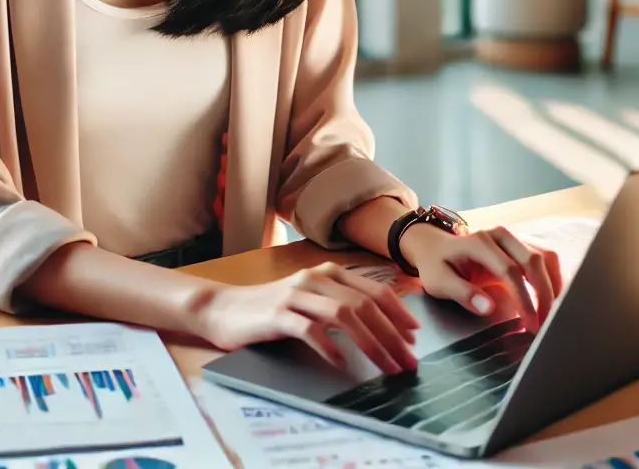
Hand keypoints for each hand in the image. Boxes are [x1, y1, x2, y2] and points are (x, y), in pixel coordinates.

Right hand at [194, 263, 421, 374]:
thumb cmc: (271, 309)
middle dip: (391, 334)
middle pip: (364, 304)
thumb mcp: (310, 300)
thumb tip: (382, 326)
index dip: (398, 313)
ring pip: (343, 314)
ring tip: (386, 366)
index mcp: (327, 273)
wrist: (224, 308)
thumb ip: (339, 305)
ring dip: (371, 343)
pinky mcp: (277, 315)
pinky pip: (310, 329)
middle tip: (408, 361)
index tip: (415, 336)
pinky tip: (341, 363)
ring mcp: (295, 295)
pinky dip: (330, 346)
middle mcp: (314, 279)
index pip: (372, 290)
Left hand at [400, 223, 562, 333]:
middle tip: (545, 324)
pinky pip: (545, 258)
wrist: (434, 246)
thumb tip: (487, 308)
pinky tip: (551, 300)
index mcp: (478, 242)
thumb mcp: (438, 281)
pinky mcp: (520, 245)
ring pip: (544, 257)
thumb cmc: (437, 265)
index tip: (531, 324)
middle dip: (544, 294)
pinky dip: (553, 278)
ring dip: (552, 286)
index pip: (509, 270)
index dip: (524, 298)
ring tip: (551, 314)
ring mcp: (512, 238)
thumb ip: (462, 293)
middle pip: (533, 261)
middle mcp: (499, 235)